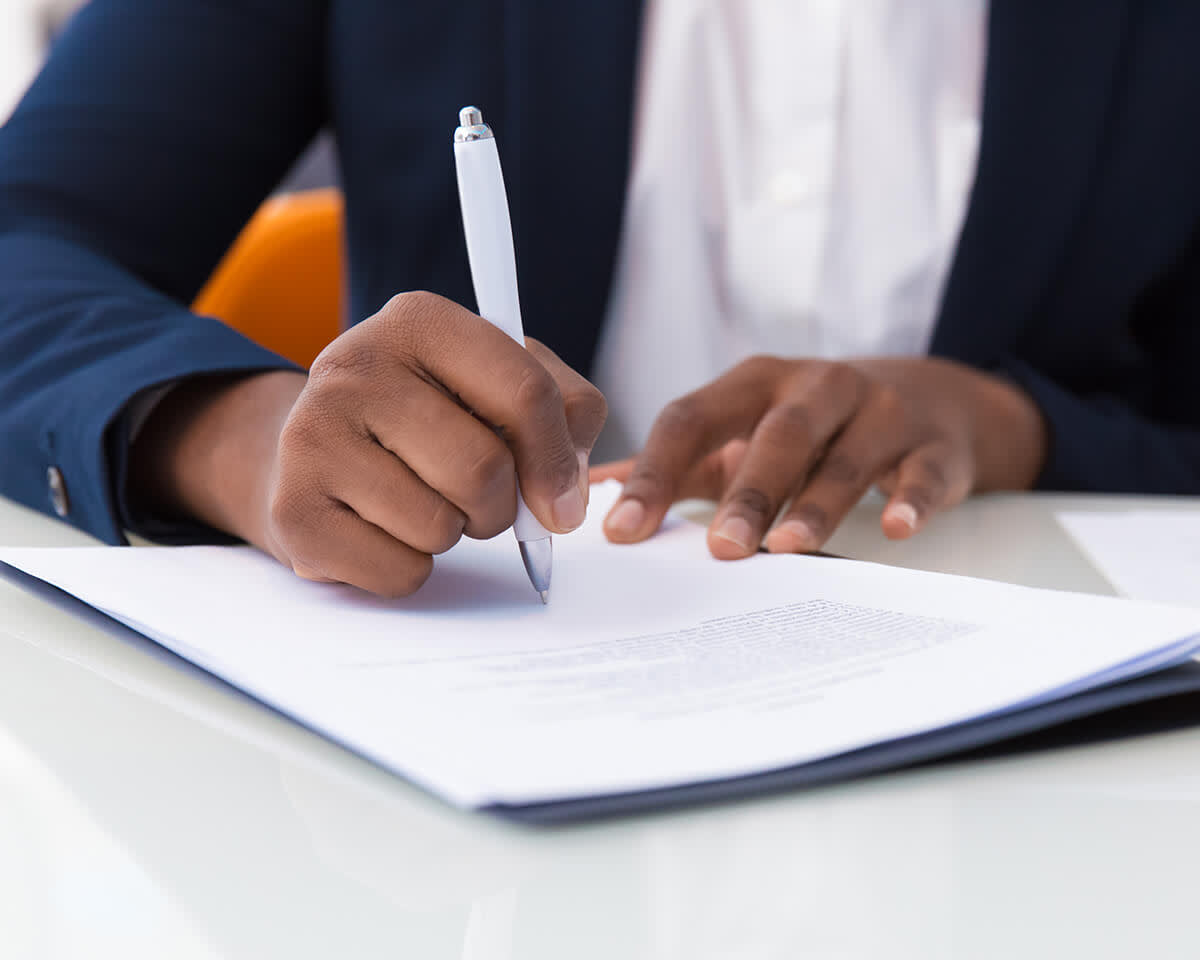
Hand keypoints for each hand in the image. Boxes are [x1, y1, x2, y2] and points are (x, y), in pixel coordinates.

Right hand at [130, 292, 605, 594]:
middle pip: (482, 469)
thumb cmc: (431, 416)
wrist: (320, 449)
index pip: (525, 393)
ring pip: (439, 526)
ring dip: (451, 534)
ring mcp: (313, 434)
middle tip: (477, 498)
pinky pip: (399, 571)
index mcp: (421, 320)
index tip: (560, 501)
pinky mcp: (292, 508)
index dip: (557, 460)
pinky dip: (410, 568)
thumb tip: (565, 495)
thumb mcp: (504, 385)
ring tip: (422, 502)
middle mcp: (355, 365)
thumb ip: (567, 415)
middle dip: (500, 506)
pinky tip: (385, 529)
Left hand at [596, 355, 1045, 557]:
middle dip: (748, 493)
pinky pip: (924, 472)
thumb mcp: (742, 428)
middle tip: (721, 550)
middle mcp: (816, 388)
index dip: (656, 473)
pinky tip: (895, 529)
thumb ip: (677, 463)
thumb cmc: (811, 426)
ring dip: (818, 502)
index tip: (623, 532)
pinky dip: (912, 499)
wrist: (930, 398)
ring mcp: (881, 412)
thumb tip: (596, 496)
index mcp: (754, 384)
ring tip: (790, 549)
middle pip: (778, 436)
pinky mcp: (934, 446)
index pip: (692, 419)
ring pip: (848, 457)